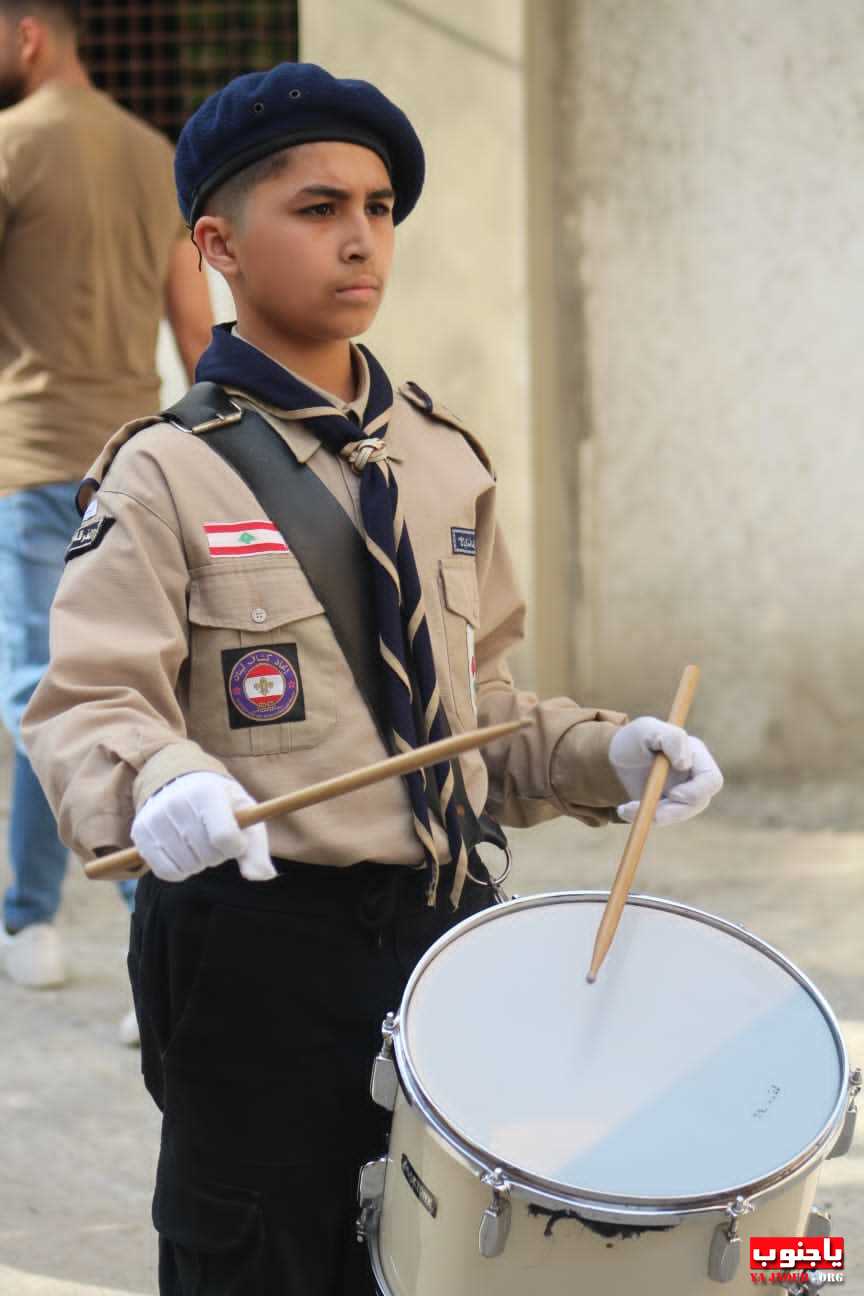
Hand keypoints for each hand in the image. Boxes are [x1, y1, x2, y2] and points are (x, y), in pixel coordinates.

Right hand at [131, 771, 276, 882]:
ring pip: (187, 866)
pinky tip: (183, 853)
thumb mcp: (245, 815)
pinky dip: (180, 871)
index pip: (225, 838)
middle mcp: (177, 802)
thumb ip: (257, 849)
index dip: (236, 847)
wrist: (181, 781)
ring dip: (199, 862)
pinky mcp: (140, 833)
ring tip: (197, 841)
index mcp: (207, 793)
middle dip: (217, 853)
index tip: (235, 838)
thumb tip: (262, 877)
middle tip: (213, 836)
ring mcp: (156, 818)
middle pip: (207, 855)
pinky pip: (165, 872)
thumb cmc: (221, 802)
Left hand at [609, 717, 722, 824]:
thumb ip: (670, 738)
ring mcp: (684, 794)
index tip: (672, 793)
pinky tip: (624, 810)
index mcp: (696, 755)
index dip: (696, 791)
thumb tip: (685, 763)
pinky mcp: (670, 807)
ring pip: (679, 815)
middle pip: (699, 803)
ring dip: (653, 815)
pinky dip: (644, 818)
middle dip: (672, 811)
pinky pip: (663, 820)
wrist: (614, 757)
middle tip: (645, 809)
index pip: (712, 780)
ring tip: (625, 808)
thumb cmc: (633, 739)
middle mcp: (695, 777)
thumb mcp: (646, 729)